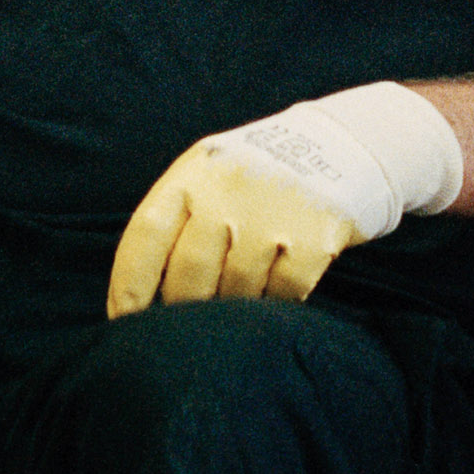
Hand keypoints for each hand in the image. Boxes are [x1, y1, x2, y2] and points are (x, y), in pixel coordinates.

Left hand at [105, 82, 460, 318]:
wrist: (350, 143)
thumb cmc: (264, 174)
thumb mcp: (214, 173)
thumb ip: (180, 218)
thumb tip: (141, 296)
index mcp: (195, 173)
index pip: (145, 237)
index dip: (128, 287)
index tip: (124, 324)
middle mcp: (229, 190)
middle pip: (188, 276)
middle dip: (182, 311)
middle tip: (187, 330)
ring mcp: (275, 212)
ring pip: (235, 292)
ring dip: (233, 309)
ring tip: (238, 305)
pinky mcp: (317, 235)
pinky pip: (282, 294)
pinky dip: (276, 304)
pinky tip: (277, 294)